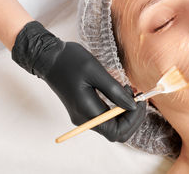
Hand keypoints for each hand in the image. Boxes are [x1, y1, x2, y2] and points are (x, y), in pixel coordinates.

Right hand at [12, 21, 145, 141]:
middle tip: (139, 97)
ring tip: (131, 90)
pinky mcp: (84, 108)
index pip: (117, 132)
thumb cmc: (70, 61)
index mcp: (86, 112)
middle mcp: (84, 119)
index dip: (133, 120)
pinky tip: (122, 91)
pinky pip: (106, 116)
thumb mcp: (96, 72)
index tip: (140, 100)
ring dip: (126, 111)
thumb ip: (115, 91)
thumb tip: (132, 106)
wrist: (48, 57)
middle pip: (116, 132)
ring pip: (112, 125)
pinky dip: (118, 107)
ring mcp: (83, 115)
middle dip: (132, 117)